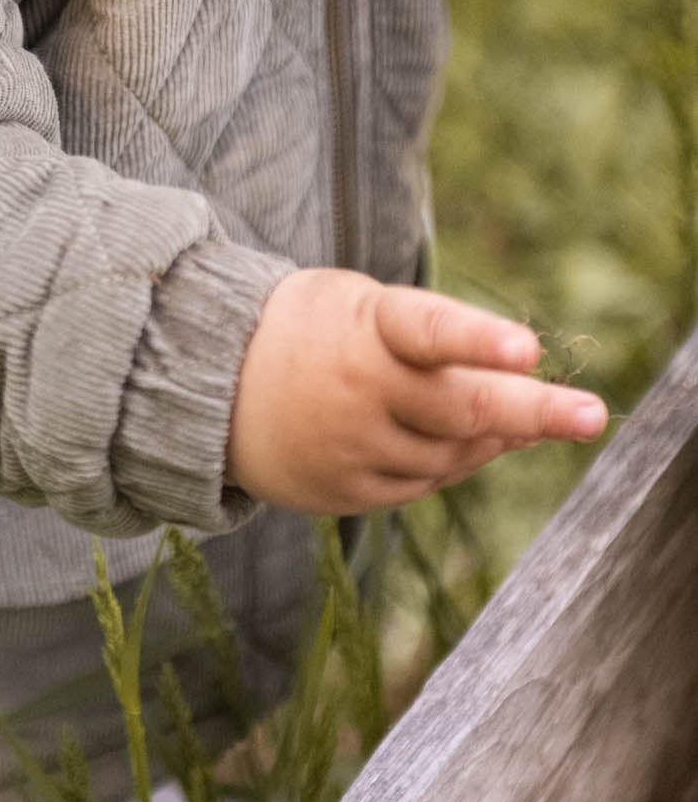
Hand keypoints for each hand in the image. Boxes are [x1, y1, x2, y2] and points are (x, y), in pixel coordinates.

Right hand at [227, 269, 608, 513]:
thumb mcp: (361, 309)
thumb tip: (528, 383)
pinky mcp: (345, 492)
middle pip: (462, 408)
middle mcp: (359, 391)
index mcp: (363, 328)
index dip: (478, 340)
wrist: (209, 388)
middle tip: (591, 415)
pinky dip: (452, 462)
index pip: (428, 331)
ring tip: (516, 416)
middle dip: (534, 411)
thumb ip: (438, 340)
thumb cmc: (309, 331)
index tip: (528, 349)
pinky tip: (460, 440)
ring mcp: (352, 448)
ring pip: (455, 454)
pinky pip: (423, 484)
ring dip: (494, 436)